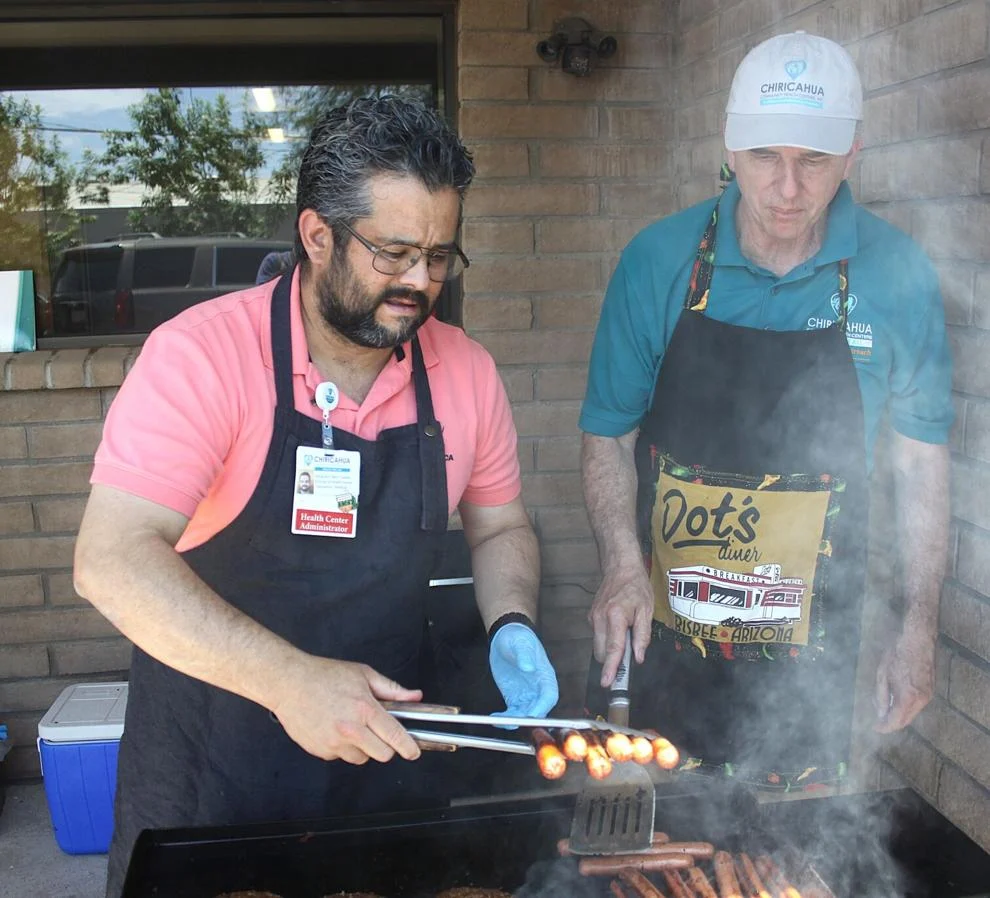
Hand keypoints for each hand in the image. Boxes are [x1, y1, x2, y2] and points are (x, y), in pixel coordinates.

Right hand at [270, 655, 422, 763]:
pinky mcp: (320, 751)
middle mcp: (350, 729)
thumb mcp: (363, 674)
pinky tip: (335, 729)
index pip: (394, 736)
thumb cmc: (324, 675)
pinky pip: (340, 756)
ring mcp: (334, 743)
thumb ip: (391, 690)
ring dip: (363, 747)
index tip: (413, 752)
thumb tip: (414, 697)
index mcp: (364, 709)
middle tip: (379, 732)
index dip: (408, 747)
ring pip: (361, 758)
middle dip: (385, 746)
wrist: (289, 683)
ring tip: (352, 726)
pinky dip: (343, 747)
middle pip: (382, 755)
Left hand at [489, 623, 558, 725]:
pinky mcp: (515, 698)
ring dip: (514, 721)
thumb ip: (524, 655)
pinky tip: (494, 718)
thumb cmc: (518, 638)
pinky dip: (505, 718)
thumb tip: (528, 667)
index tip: (531, 715)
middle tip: (512, 722)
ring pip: (525, 715)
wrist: (506, 638)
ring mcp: (527, 695)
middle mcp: (538, 688)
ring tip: (499, 721)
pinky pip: (513, 713)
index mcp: (545, 675)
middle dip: (527, 719)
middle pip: (538, 709)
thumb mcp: (520, 643)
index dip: (542, 707)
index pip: (549, 696)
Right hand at [589, 563, 653, 687]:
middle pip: (602, 652)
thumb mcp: (646, 610)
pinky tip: (618, 626)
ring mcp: (593, 618)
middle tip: (629, 652)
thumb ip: (642, 635)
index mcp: (616, 616)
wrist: (620, 567)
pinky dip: (608, 639)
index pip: (613, 648)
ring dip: (611, 648)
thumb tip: (638, 657)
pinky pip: (598, 636)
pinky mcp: (591, 617)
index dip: (611, 668)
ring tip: (626, 632)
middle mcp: (600, 618)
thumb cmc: (636, 586)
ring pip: (599, 646)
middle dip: (613, 660)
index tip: (607, 682)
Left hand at [874, 628, 935, 732]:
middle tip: (879, 722)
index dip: (884, 727)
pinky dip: (906, 708)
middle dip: (892, 724)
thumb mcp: (882, 675)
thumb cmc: (897, 655)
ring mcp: (928, 696)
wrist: (918, 640)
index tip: (875, 728)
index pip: (896, 721)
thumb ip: (880, 697)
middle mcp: (921, 700)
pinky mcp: (931, 690)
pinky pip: (917, 706)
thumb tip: (880, 713)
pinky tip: (896, 702)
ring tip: (885, 712)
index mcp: (908, 698)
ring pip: (912, 714)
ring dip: (899, 716)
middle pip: (905, 720)